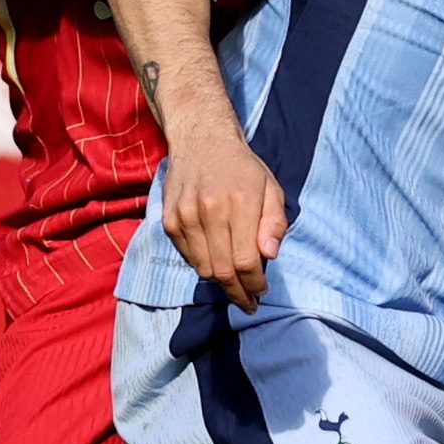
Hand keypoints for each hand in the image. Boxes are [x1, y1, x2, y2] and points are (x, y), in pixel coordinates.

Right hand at [160, 123, 286, 312]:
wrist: (201, 140)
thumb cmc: (243, 167)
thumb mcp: (270, 187)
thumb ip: (274, 222)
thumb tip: (269, 256)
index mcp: (240, 202)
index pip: (246, 261)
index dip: (254, 285)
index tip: (261, 293)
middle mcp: (209, 211)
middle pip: (223, 271)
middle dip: (238, 293)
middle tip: (249, 303)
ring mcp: (185, 216)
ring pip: (203, 268)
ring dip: (221, 283)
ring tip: (235, 286)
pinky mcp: (169, 220)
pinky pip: (188, 256)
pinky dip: (203, 265)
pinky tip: (216, 263)